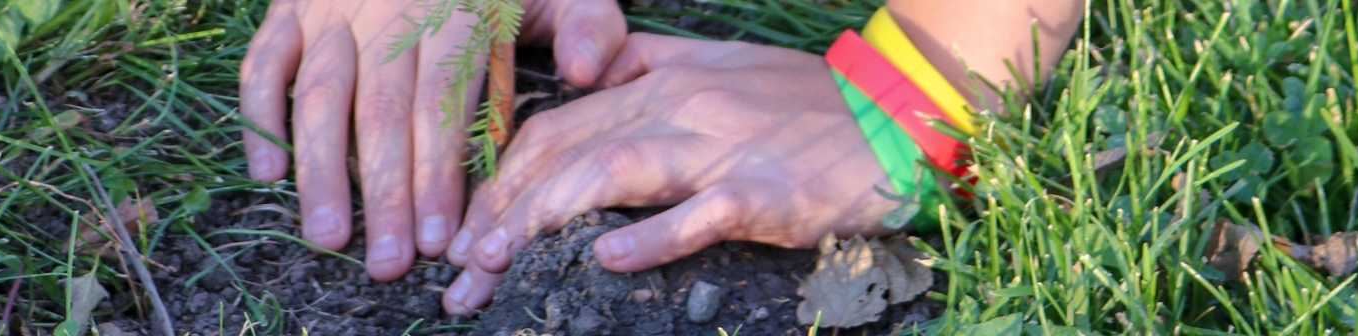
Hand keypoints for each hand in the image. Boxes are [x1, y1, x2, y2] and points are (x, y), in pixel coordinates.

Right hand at [237, 0, 625, 280]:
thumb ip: (588, 23)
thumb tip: (587, 71)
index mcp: (456, 7)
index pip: (444, 100)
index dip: (439, 172)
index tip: (442, 235)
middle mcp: (387, 6)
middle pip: (381, 111)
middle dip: (385, 195)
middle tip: (389, 263)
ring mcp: (331, 7)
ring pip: (319, 95)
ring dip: (321, 172)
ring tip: (329, 238)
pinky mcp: (290, 7)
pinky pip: (266, 63)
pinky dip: (260, 116)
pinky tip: (270, 173)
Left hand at [441, 33, 905, 314]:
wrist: (900, 116)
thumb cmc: (811, 103)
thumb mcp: (723, 65)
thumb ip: (653, 66)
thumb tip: (592, 74)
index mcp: (666, 78)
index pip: (558, 121)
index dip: (499, 173)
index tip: (466, 224)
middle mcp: (682, 105)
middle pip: (566, 148)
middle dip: (499, 208)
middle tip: (458, 268)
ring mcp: (722, 147)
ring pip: (609, 172)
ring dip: (542, 220)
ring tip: (496, 266)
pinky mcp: (763, 192)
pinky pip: (697, 213)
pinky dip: (649, 237)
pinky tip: (605, 259)